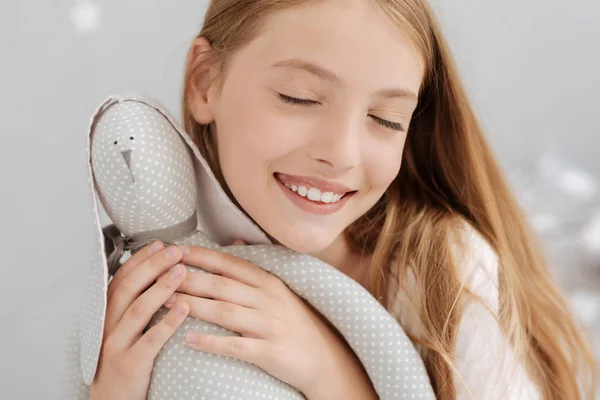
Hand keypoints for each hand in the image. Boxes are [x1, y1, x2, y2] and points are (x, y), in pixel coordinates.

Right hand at [89, 242, 190, 399]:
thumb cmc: (122, 357)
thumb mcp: (122, 327)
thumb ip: (136, 301)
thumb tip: (159, 272)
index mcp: (107, 312)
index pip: (122, 277)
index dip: (141, 259)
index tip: (160, 243)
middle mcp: (108, 325)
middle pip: (129, 288)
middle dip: (153, 266)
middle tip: (176, 250)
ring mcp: (116, 345)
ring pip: (138, 310)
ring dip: (161, 288)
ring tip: (182, 272)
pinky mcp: (130, 364)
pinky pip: (150, 341)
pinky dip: (167, 323)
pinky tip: (185, 308)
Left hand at [162, 240, 376, 397]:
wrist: (323, 357)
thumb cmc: (295, 321)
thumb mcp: (279, 289)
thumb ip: (254, 267)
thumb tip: (235, 242)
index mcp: (268, 282)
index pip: (229, 264)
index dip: (201, 256)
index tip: (175, 250)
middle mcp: (268, 299)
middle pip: (222, 286)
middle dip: (189, 278)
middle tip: (160, 274)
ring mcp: (269, 325)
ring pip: (224, 312)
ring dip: (193, 306)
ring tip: (166, 301)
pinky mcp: (269, 351)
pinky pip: (235, 345)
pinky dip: (211, 342)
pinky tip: (187, 339)